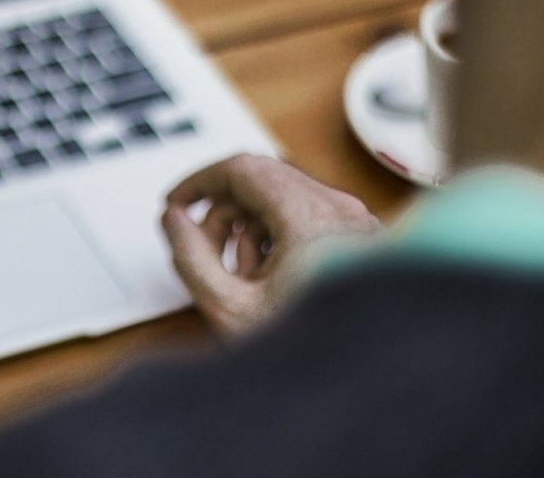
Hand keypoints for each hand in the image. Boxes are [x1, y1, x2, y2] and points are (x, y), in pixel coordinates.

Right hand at [160, 154, 380, 334]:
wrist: (368, 375)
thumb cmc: (316, 351)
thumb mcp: (231, 309)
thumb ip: (191, 258)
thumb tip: (175, 220)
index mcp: (310, 218)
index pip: (242, 169)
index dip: (198, 183)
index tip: (175, 204)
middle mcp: (340, 209)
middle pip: (260, 181)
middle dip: (222, 213)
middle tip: (202, 250)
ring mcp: (355, 222)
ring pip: (283, 200)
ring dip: (249, 229)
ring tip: (243, 279)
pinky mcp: (361, 238)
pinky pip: (306, 218)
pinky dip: (277, 238)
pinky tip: (270, 281)